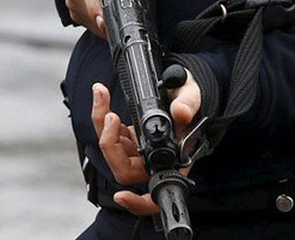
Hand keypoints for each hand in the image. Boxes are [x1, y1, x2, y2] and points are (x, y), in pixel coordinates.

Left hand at [92, 75, 201, 217]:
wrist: (183, 91)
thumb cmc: (191, 100)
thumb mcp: (194, 95)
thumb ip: (189, 104)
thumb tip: (181, 112)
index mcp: (174, 162)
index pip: (156, 195)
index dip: (138, 202)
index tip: (121, 197)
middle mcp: (153, 162)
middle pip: (123, 169)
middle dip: (110, 143)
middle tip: (111, 117)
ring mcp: (139, 151)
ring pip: (113, 150)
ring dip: (102, 123)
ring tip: (101, 94)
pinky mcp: (129, 139)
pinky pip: (111, 135)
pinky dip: (103, 116)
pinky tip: (102, 96)